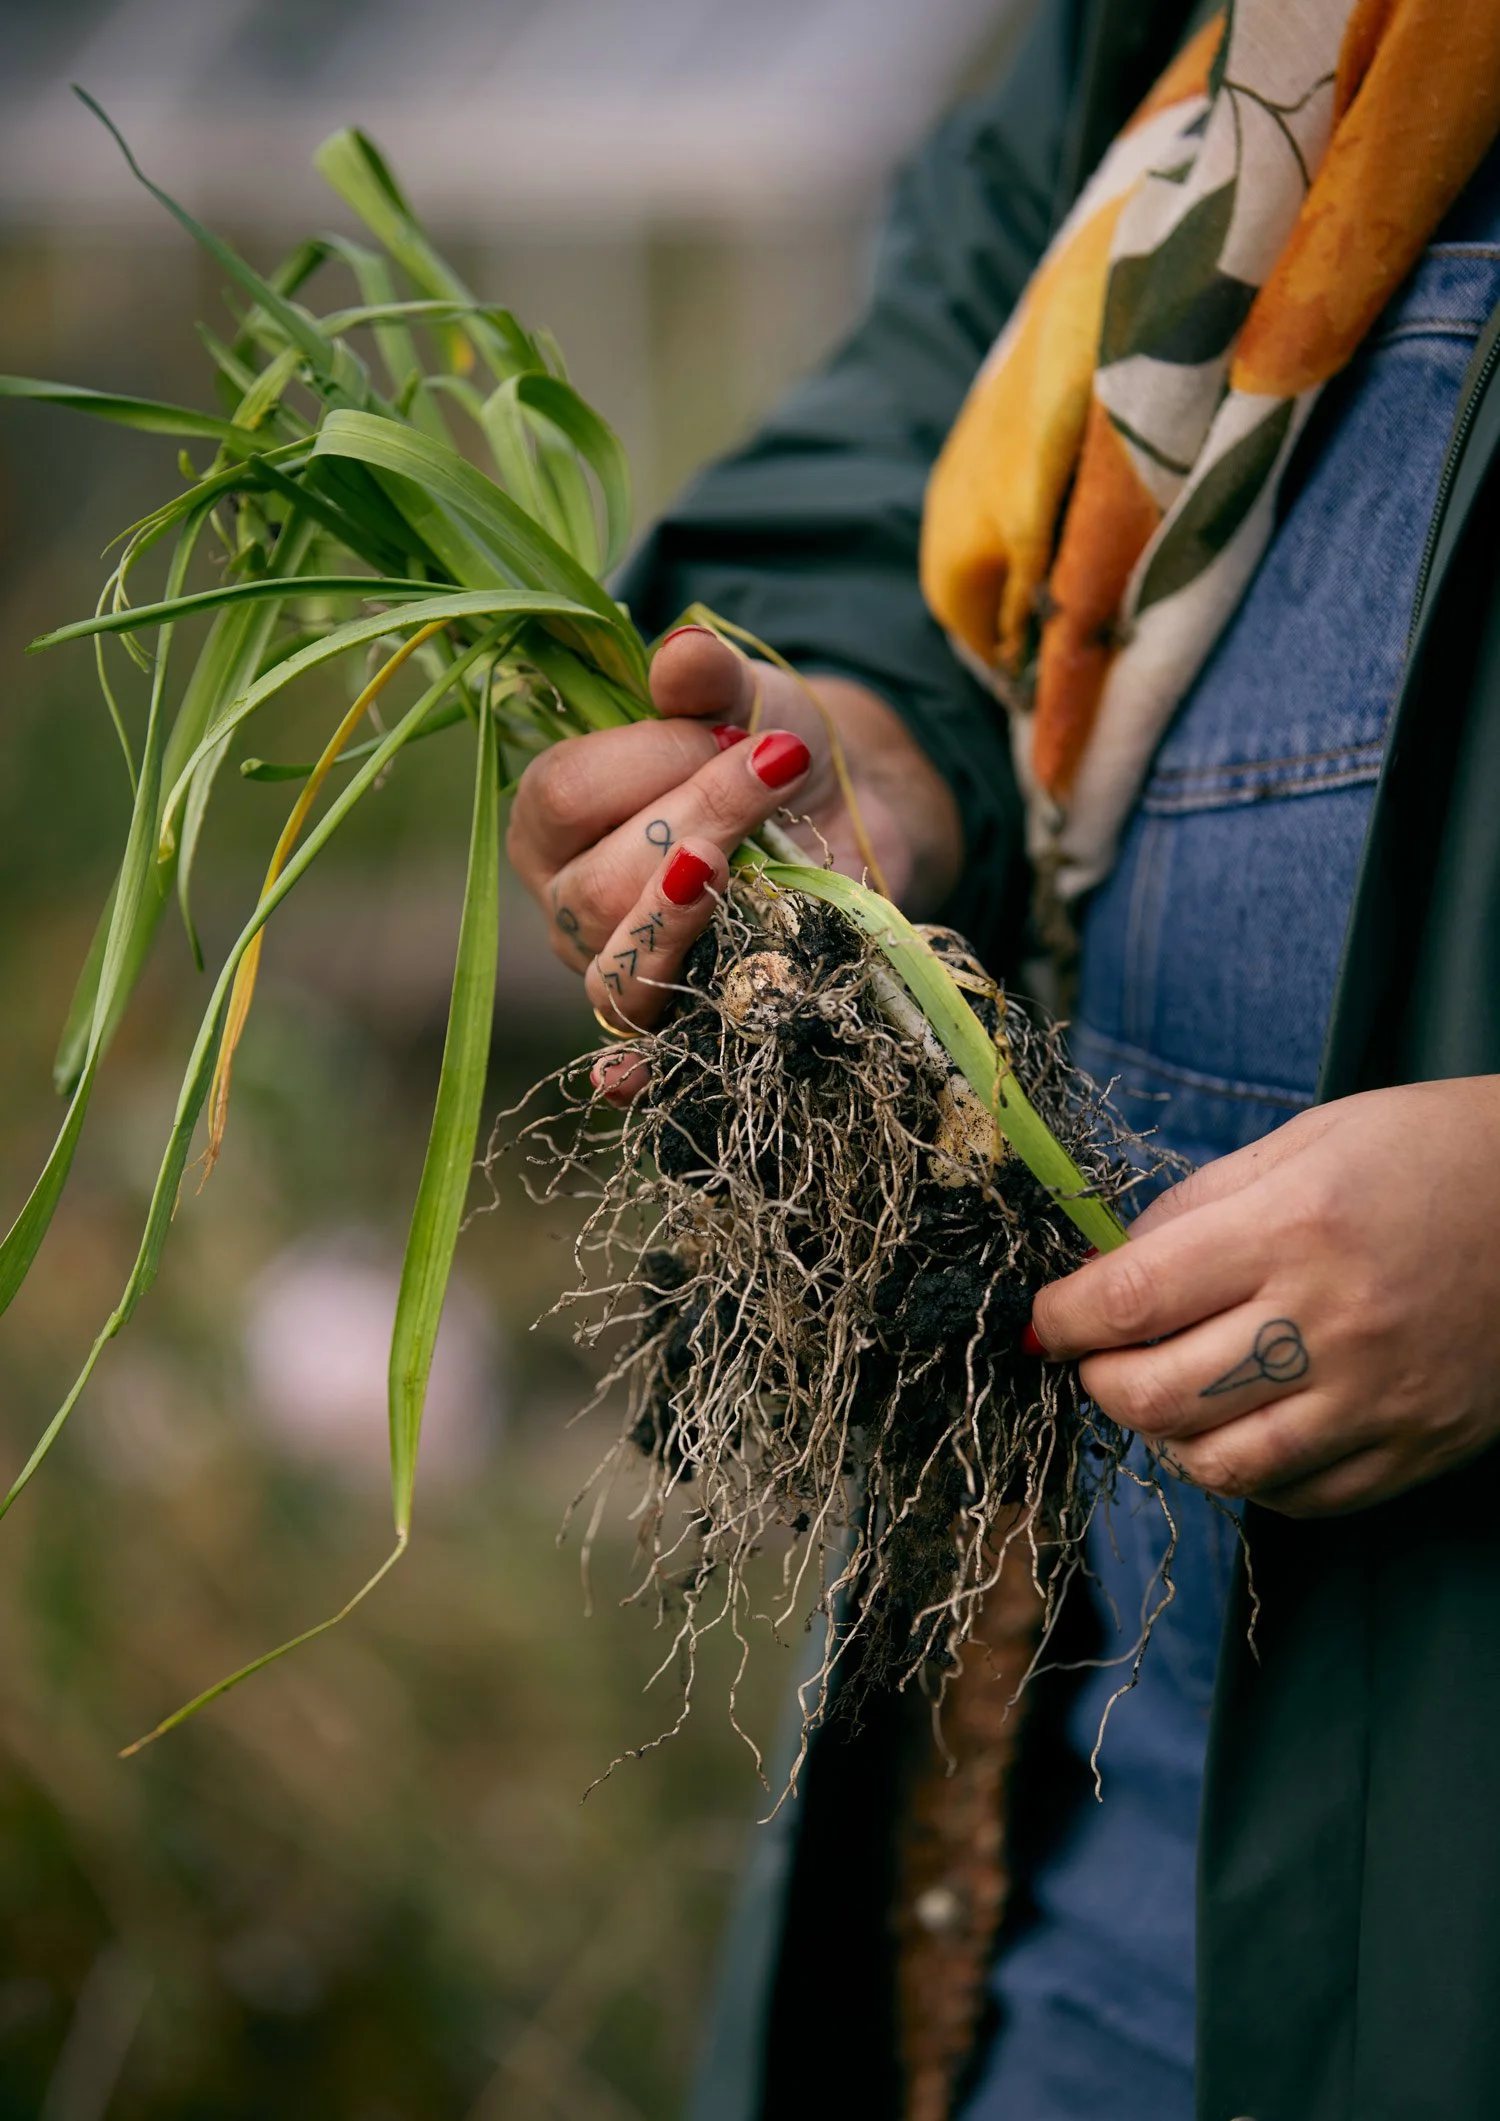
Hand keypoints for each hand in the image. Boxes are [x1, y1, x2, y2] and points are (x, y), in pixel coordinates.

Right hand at [506, 625, 961, 1037]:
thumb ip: (710, 678)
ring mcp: (622, 972)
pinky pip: (649, 1060)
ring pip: (620, 975)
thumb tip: (683, 657)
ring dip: (687, 919)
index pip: (565, 796)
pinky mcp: (684, 1023)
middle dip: (693, 826)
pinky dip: (635, 1077)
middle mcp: (570, 903)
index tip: (739, 729)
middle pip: (594, 890)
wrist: (853, 809)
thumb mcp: (748, 698)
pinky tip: (626, 1083)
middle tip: (776, 772)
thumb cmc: (772, 747)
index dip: (649, 760)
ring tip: (744, 864)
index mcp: (556, 818)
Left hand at [1030, 1079, 1499, 1516]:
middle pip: (1159, 1396)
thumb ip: (1195, 1207)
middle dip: (1100, 1383)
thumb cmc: (1426, 1153)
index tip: (1046, 1320)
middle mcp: (1331, 1322)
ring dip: (1166, 1437)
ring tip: (1169, 1394)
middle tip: (1099, 1358)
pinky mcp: (1417, 1447)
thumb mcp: (1304, 1143)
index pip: (1131, 1298)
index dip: (1064, 1318)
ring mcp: (1378, 1398)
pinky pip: (1297, 1499)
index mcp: (1292, 1228)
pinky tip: (1247, 1424)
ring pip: (1220, 1466)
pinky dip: (1249, 1475)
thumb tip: (1106, 1266)